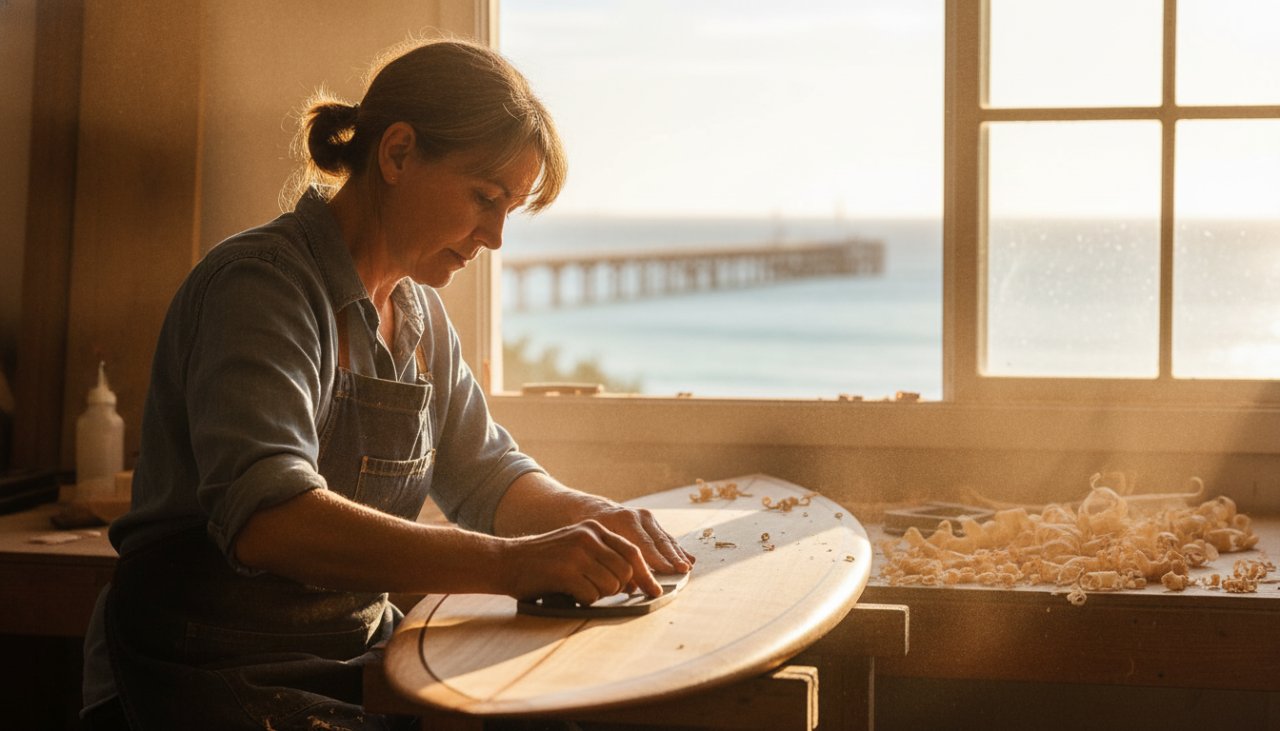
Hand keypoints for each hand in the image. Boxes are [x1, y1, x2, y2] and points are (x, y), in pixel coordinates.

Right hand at [503, 519, 652, 604]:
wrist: (505, 561)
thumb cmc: (542, 560)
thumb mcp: (575, 545)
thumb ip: (602, 555)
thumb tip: (633, 580)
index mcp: (594, 528)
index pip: (633, 552)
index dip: (646, 574)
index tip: (655, 591)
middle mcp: (589, 536)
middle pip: (625, 572)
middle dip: (616, 588)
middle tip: (596, 589)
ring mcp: (577, 553)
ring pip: (611, 585)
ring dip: (598, 594)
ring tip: (578, 589)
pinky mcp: (566, 571)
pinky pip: (592, 595)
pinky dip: (584, 600)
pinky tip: (569, 593)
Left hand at [581, 500, 694, 580]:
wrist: (594, 510)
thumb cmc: (592, 533)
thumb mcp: (596, 546)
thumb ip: (615, 564)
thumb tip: (634, 587)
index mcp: (624, 520)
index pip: (643, 546)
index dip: (657, 562)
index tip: (668, 574)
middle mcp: (638, 516)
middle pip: (658, 541)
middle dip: (671, 558)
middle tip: (682, 571)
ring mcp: (647, 517)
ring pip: (665, 539)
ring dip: (677, 554)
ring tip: (687, 567)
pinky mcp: (653, 521)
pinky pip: (667, 537)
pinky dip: (678, 549)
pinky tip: (689, 559)